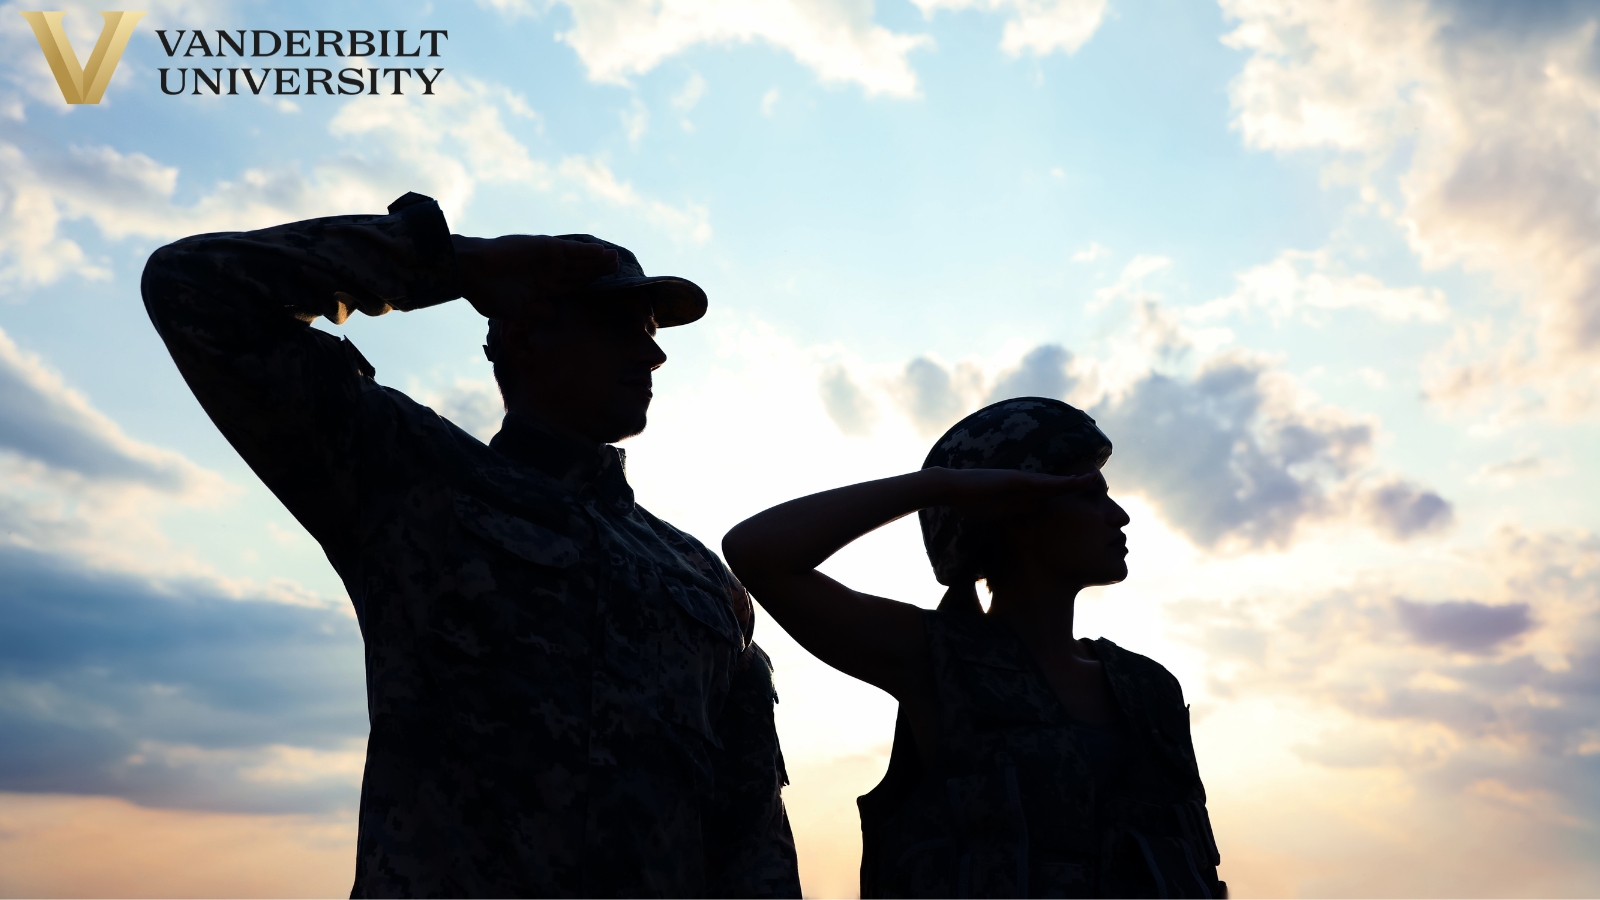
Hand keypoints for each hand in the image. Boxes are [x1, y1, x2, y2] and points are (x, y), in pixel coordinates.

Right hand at [452, 234, 618, 319]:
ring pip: (578, 260)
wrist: (471, 272)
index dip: (589, 286)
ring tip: (615, 259)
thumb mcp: (514, 311)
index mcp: (542, 288)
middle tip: (618, 269)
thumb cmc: (487, 293)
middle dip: (598, 271)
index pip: (572, 287)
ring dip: (597, 260)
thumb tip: (552, 313)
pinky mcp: (544, 247)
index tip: (606, 288)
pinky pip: (571, 250)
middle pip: (579, 272)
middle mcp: (547, 272)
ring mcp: (547, 259)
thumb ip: (535, 312)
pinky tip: (601, 252)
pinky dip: (586, 251)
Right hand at [931, 467, 1103, 521]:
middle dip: (1079, 487)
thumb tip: (1018, 534)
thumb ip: (1009, 519)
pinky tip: (1078, 480)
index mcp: (1022, 496)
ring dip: (1077, 481)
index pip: (1051, 497)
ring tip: (1096, 480)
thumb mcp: (997, 515)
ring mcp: (1022, 481)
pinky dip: (1062, 482)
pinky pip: (1044, 482)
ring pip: (1056, 482)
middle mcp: (1026, 486)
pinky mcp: (1017, 479)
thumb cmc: (970, 502)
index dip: (1069, 498)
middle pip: (1058, 487)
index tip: (1087, 503)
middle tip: (1101, 486)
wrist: (953, 488)